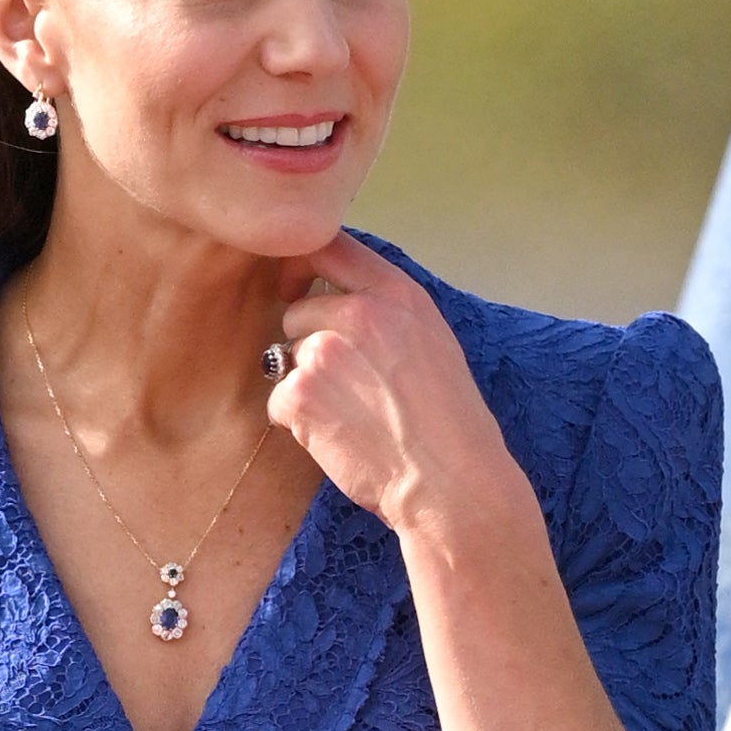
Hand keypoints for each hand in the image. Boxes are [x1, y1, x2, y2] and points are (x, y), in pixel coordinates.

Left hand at [268, 235, 537, 546]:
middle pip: (298, 311)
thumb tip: (337, 300)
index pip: (329, 246)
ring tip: (351, 415)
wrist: (452, 483)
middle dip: (309, 344)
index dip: (300, 264)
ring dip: (305, 385)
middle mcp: (359, 313)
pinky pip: (278, 399)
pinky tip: (339, 438)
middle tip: (347, 386)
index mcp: (398, 294)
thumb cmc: (451, 423)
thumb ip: (387, 311)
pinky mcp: (301, 394)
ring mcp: (324, 352)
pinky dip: (299, 422)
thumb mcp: (432, 341)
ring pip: (285, 356)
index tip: (296, 287)